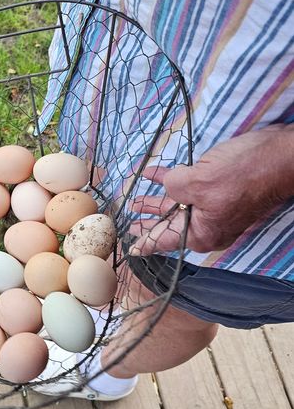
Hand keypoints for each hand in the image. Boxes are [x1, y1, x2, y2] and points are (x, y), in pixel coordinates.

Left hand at [129, 125, 293, 255]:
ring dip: (156, 199)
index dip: (145, 243)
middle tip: (129, 224)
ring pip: (178, 205)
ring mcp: (215, 208)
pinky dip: (171, 179)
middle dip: (148, 222)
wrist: (281, 157)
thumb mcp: (198, 181)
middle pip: (170, 225)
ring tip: (136, 200)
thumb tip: (166, 185)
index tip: (131, 251)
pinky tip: (152, 172)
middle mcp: (208, 225)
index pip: (165, 241)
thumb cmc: (244, 173)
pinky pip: (190, 187)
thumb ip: (173, 186)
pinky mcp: (220, 190)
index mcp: (202, 232)